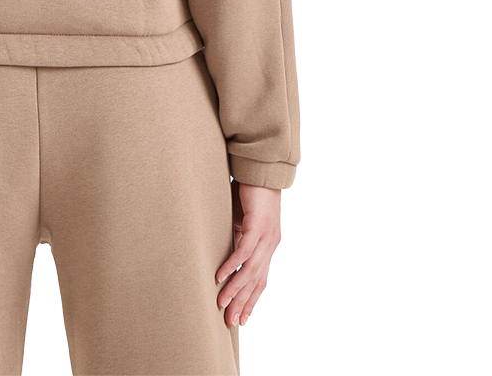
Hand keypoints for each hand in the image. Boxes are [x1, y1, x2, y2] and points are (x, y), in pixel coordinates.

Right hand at [215, 182, 280, 326]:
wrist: (262, 169)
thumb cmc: (251, 191)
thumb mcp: (242, 219)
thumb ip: (238, 236)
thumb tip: (226, 250)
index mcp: (268, 246)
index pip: (260, 280)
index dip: (251, 300)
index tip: (241, 319)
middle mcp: (270, 245)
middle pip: (257, 282)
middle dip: (243, 303)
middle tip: (231, 322)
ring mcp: (267, 237)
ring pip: (250, 271)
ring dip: (235, 289)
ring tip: (222, 303)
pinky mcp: (258, 225)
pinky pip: (244, 251)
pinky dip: (232, 265)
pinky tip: (221, 276)